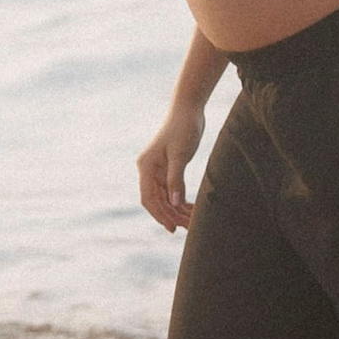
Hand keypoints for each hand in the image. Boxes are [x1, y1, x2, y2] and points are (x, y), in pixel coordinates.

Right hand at [137, 103, 203, 232]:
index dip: (159, 214)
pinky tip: (192, 209)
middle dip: (172, 214)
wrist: (189, 110)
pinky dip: (181, 200)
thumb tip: (175, 203)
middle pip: (157, 200)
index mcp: (146, 167)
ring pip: (166, 197)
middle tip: (188, 228)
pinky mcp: (169, 168)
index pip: (148, 198)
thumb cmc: (183, 129)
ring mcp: (158, 170)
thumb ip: (176, 180)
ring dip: (178, 210)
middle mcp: (149, 170)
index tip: (172, 227)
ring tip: (193, 223)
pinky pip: (173, 190)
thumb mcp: (180, 155)